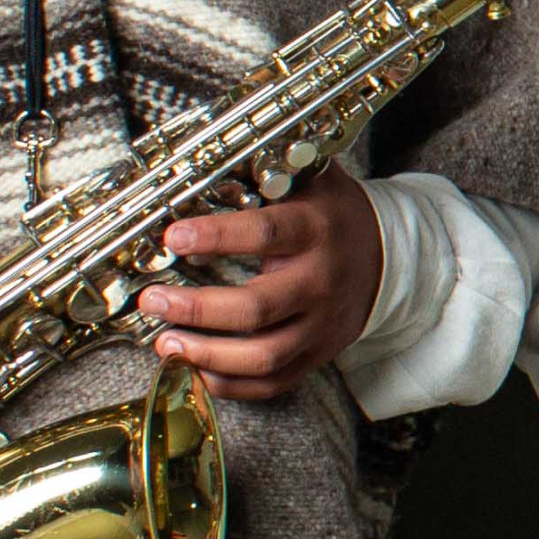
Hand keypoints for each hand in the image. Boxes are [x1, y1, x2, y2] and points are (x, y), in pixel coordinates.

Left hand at [140, 165, 384, 398]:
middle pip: (258, 308)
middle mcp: (321, 281)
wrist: (385, 258)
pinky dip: (232, 384)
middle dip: (197, 308)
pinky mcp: (317, 354)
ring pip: (265, 356)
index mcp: (317, 229)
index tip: (173, 237)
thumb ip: (266, 168)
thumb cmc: (330, 213)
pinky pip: (274, 383)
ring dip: (208, 355)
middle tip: (153, 300)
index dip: (218, 237)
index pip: (268, 234)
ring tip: (166, 343)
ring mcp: (321, 325)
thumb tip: (204, 154)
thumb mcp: (310, 179)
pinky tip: (198, 370)